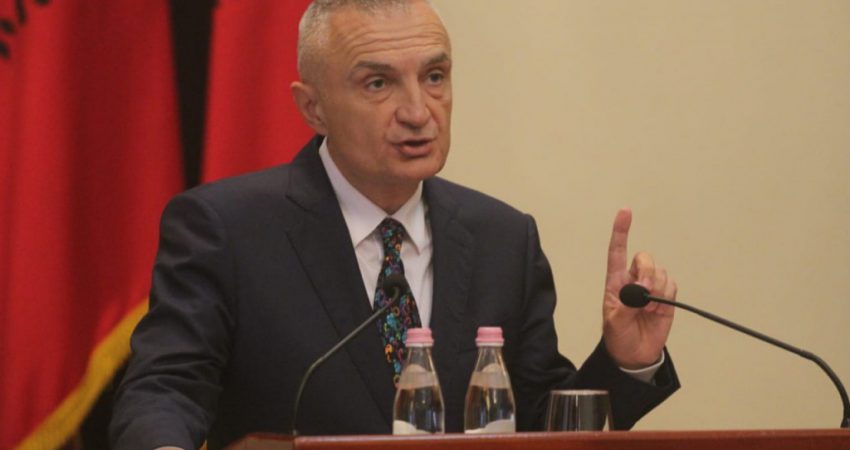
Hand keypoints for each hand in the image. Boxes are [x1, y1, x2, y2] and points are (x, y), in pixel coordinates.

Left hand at [602, 208, 675, 368]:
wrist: (634, 354)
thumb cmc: (618, 336)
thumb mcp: (614, 322)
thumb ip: (624, 306)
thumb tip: (637, 293)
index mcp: (616, 281)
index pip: (617, 251)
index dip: (621, 231)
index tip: (625, 211)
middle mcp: (634, 280)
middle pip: (644, 258)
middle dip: (647, 272)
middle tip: (643, 293)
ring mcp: (651, 287)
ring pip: (660, 272)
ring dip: (656, 288)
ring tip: (647, 310)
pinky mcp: (666, 297)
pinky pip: (671, 285)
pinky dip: (666, 295)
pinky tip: (657, 311)